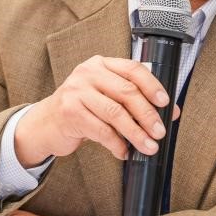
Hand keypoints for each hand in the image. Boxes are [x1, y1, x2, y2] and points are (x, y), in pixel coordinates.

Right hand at [14, 55, 178, 165]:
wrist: (46, 124)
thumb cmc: (81, 109)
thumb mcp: (104, 95)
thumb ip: (131, 99)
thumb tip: (170, 111)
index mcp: (100, 64)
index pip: (132, 69)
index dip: (152, 86)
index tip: (165, 103)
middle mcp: (87, 73)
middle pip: (126, 92)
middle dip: (147, 115)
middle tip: (159, 132)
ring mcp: (76, 92)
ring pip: (115, 113)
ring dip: (136, 133)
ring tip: (147, 146)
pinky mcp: (70, 112)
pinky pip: (101, 131)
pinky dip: (117, 144)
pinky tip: (123, 151)